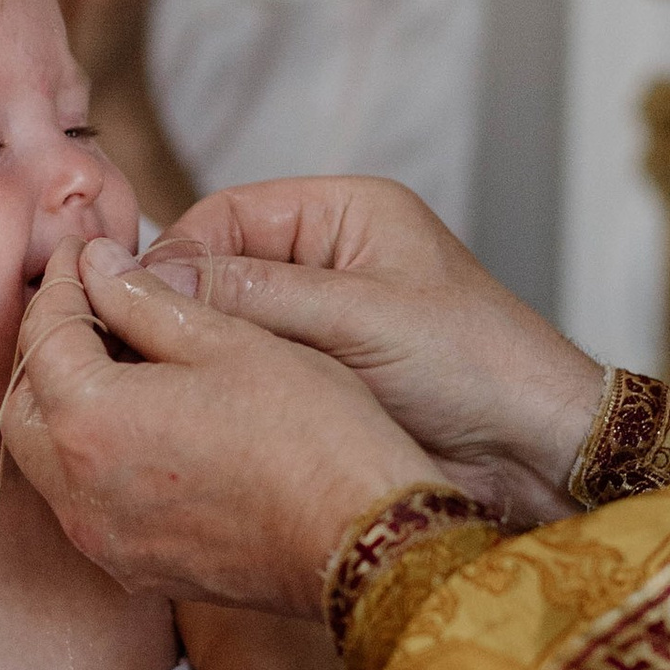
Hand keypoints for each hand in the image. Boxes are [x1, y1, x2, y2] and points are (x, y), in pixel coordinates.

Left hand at [2, 236, 434, 610]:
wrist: (361, 541)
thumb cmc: (311, 434)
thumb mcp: (228, 341)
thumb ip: (147, 299)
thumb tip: (99, 265)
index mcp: (91, 421)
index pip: (44, 335)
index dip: (61, 284)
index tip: (87, 256)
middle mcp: (79, 492)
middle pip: (24, 404)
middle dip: (47, 351)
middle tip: (92, 308)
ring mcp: (104, 540)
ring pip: (48, 462)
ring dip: (65, 410)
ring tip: (118, 366)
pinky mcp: (137, 571)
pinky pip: (86, 506)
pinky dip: (94, 461)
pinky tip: (142, 431)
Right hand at [148, 178, 604, 528]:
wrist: (538, 454)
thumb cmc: (479, 366)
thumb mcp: (360, 318)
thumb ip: (256, 294)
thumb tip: (150, 279)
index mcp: (344, 214)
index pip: (226, 217)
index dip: (174, 258)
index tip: (131, 304)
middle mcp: (327, 261)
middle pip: (217, 272)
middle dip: (180, 311)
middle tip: (133, 356)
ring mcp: (322, 323)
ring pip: (229, 330)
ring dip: (202, 356)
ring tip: (161, 391)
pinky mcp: (322, 380)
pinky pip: (253, 375)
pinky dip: (226, 392)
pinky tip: (199, 418)